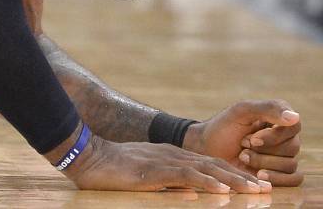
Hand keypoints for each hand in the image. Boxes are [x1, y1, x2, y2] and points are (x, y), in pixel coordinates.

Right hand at [63, 134, 270, 193]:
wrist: (86, 154)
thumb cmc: (110, 168)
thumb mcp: (144, 174)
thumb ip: (167, 182)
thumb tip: (192, 196)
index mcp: (170, 156)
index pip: (208, 164)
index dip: (232, 174)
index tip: (253, 184)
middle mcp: (171, 155)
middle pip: (213, 165)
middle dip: (241, 177)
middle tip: (265, 188)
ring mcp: (163, 162)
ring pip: (206, 169)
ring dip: (233, 180)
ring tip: (254, 190)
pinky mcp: (153, 171)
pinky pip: (185, 176)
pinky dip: (206, 182)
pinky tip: (222, 190)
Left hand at [183, 100, 303, 186]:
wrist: (207, 149)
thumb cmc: (223, 127)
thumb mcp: (241, 111)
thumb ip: (267, 108)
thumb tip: (295, 117)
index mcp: (278, 119)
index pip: (294, 126)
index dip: (275, 135)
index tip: (253, 139)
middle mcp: (285, 137)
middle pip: (292, 147)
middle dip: (264, 149)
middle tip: (243, 145)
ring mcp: (283, 156)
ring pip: (290, 163)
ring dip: (264, 162)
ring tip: (243, 157)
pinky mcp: (280, 173)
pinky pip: (295, 179)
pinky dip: (279, 178)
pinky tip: (259, 174)